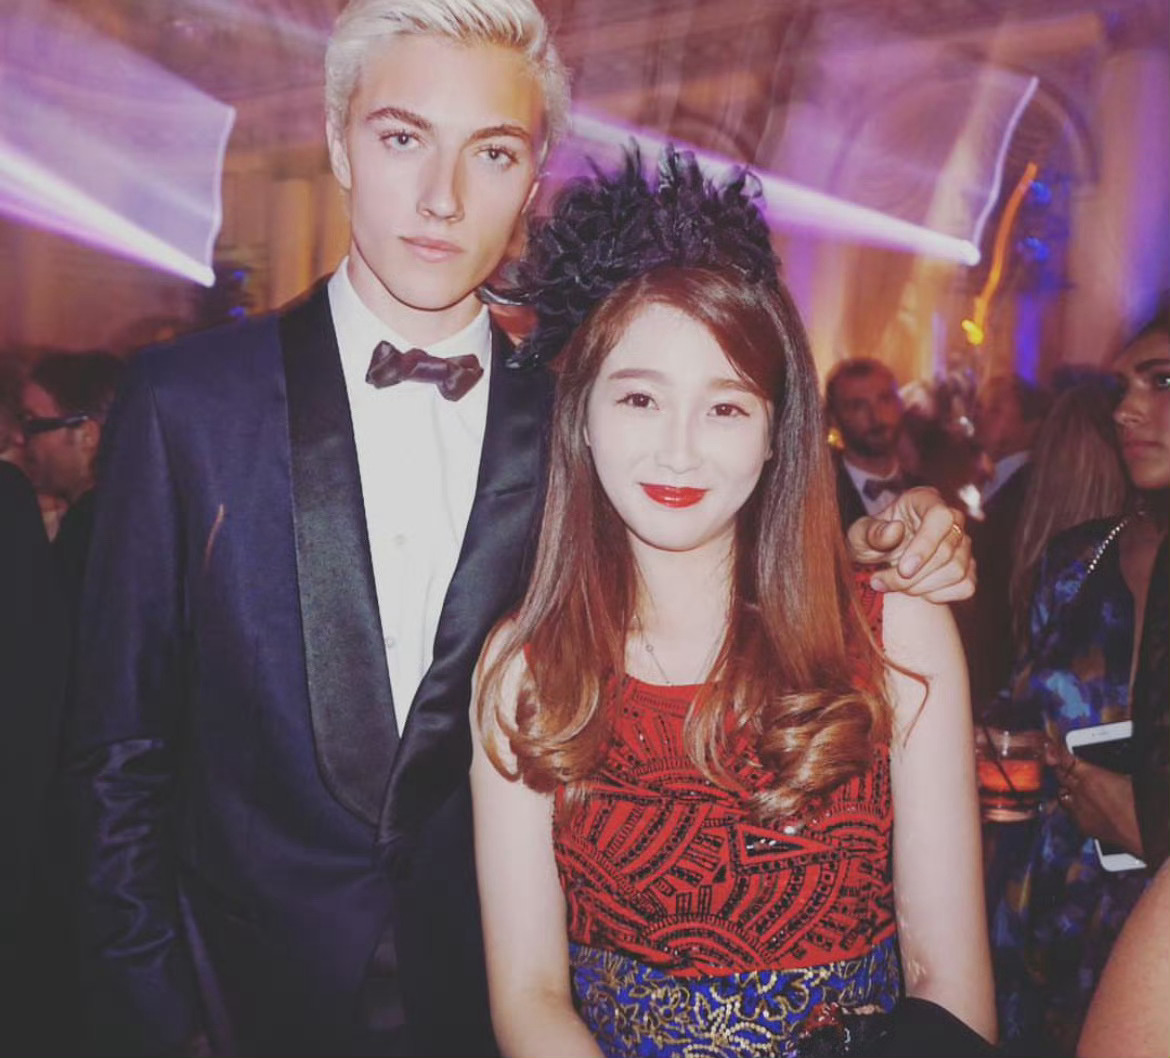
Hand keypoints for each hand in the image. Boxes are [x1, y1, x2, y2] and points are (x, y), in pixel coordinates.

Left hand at [846, 487, 974, 601]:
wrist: (878, 563)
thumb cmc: (869, 542)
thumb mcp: (858, 535)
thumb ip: (872, 532)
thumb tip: (895, 530)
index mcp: (924, 500)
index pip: (940, 518)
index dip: (925, 545)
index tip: (903, 569)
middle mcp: (951, 518)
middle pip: (947, 551)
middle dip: (912, 576)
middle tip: (881, 582)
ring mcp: (963, 544)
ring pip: (956, 570)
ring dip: (921, 587)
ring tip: (895, 585)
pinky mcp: (968, 568)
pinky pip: (965, 586)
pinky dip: (938, 595)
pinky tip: (917, 589)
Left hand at [1046, 739, 1143, 857]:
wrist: (1144, 832)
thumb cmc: (1140, 804)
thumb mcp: (1127, 777)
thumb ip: (1105, 770)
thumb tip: (1105, 769)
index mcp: (1090, 776)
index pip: (1064, 760)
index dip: (1054, 752)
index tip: (1047, 746)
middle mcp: (1080, 792)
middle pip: (1060, 776)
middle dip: (1059, 770)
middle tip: (1060, 765)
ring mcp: (1078, 810)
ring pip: (1062, 795)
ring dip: (1066, 790)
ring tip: (1072, 788)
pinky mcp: (1082, 825)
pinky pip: (1070, 813)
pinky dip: (1073, 808)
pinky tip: (1082, 807)